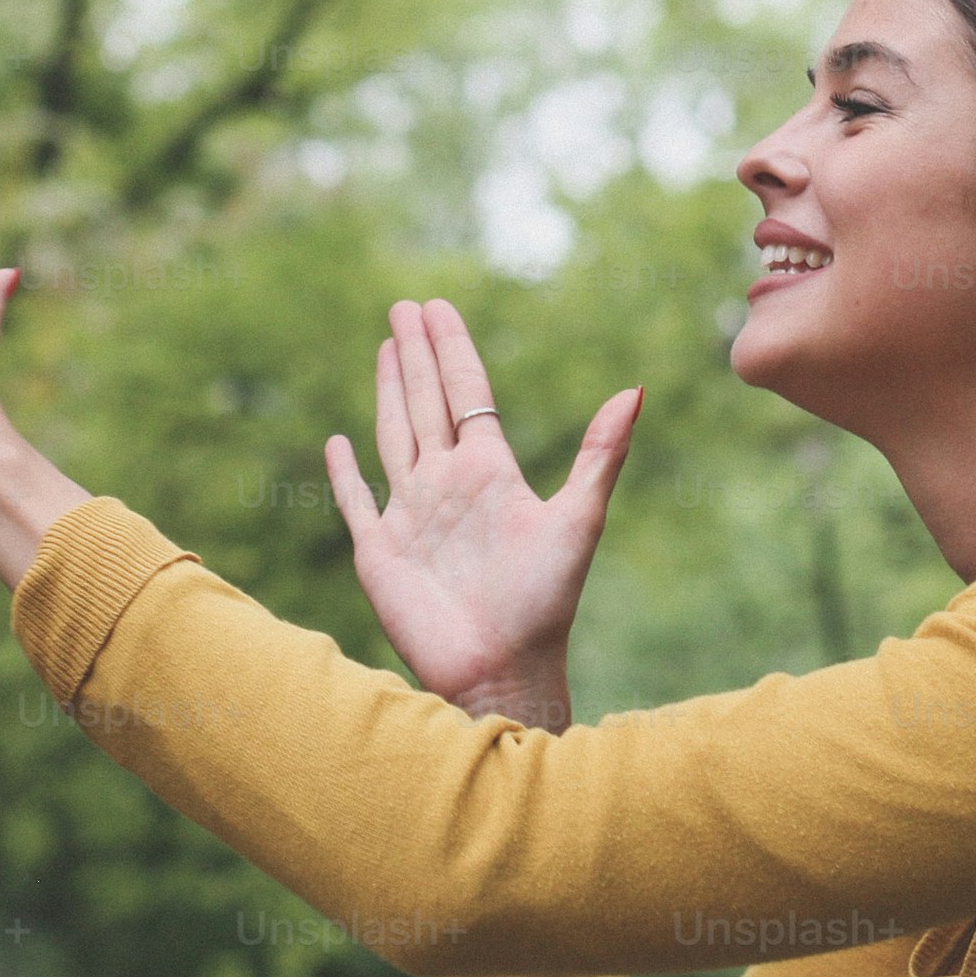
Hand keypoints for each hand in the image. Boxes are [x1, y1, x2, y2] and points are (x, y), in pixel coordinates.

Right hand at [325, 298, 639, 731]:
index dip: (452, 348)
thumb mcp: (579, 520)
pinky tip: (339, 442)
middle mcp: (448, 486)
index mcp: (491, 472)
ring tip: (384, 348)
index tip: (438, 307)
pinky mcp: (380, 551)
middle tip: (403, 306)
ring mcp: (412, 516)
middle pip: (427, 403)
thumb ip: (600, 453)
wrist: (503, 671)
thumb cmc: (545, 603)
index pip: (467, 393)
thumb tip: (636, 389)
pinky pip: (357, 500)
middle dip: (416, 354)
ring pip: (395, 436)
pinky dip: (345, 472)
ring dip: (388, 391)